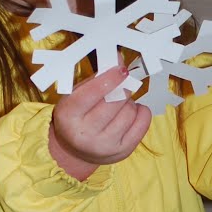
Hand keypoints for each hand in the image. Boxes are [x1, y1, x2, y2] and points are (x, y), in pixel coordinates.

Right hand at [49, 64, 151, 180]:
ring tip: (119, 106)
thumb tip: (118, 59)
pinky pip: (143, 123)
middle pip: (115, 101)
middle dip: (122, 90)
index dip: (110, 79)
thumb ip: (96, 78)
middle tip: (119, 88)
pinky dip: (140, 113)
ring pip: (130, 111)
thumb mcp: (76, 95)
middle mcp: (85, 134)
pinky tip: (130, 113)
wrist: (75, 152)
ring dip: (129, 103)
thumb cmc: (77, 117)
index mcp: (68, 115)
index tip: (121, 69)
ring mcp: (105, 146)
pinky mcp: (122, 151)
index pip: (92, 93)